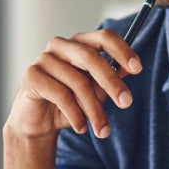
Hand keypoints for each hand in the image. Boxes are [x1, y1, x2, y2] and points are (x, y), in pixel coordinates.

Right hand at [7, 30, 141, 141]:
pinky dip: (75, 115)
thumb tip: (127, 70)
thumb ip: (110, 79)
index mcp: (79, 44)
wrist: (38, 123)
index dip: (122, 50)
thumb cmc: (70, 104)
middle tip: (126, 103)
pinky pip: (61, 94)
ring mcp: (44, 59)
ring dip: (94, 110)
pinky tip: (81, 127)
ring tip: (102, 130)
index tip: (137, 69)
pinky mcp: (32, 75)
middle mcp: (61, 46)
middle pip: (91, 57)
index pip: (104, 37)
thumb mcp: (95, 92)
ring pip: (78, 81)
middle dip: (112, 82)